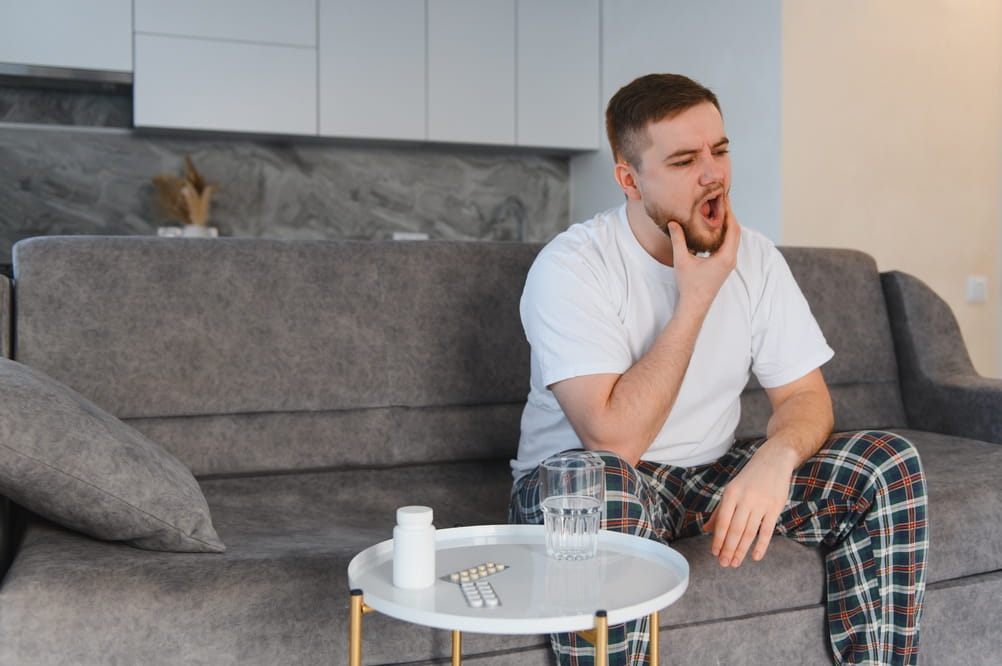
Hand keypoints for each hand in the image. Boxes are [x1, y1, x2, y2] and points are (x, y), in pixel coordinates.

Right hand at [667, 196, 739, 310]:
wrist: (695, 305)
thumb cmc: (689, 285)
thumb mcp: (682, 260)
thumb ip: (678, 240)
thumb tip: (673, 222)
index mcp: (725, 257)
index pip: (732, 228)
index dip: (729, 212)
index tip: (724, 199)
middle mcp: (731, 259)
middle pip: (736, 231)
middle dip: (730, 215)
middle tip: (722, 201)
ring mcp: (730, 263)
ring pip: (734, 238)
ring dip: (728, 224)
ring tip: (719, 211)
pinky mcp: (725, 266)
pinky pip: (729, 245)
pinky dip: (725, 234)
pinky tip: (715, 229)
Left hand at [703, 444, 794, 566]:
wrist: (773, 461)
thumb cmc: (749, 479)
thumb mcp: (731, 490)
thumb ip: (720, 511)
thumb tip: (706, 529)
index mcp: (731, 493)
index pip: (723, 521)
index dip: (718, 539)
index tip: (714, 553)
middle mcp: (745, 498)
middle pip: (735, 529)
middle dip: (728, 549)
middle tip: (724, 563)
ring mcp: (761, 503)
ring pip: (749, 532)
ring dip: (742, 550)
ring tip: (735, 563)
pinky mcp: (775, 507)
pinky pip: (767, 530)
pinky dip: (761, 545)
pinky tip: (755, 557)